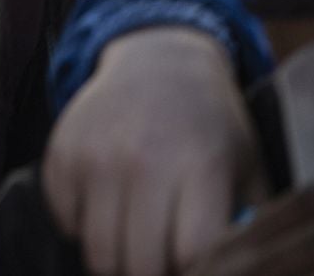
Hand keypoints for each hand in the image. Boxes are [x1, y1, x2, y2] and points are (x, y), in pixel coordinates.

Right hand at [42, 28, 264, 275]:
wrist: (159, 60)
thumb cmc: (210, 123)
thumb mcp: (246, 161)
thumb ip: (251, 218)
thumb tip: (246, 265)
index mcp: (201, 163)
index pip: (192, 253)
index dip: (196, 268)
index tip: (198, 261)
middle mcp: (146, 160)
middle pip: (140, 267)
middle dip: (156, 273)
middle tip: (167, 257)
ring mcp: (98, 159)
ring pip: (100, 256)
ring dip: (121, 257)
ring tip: (142, 234)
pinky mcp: (63, 158)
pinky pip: (69, 226)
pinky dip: (88, 226)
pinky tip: (113, 200)